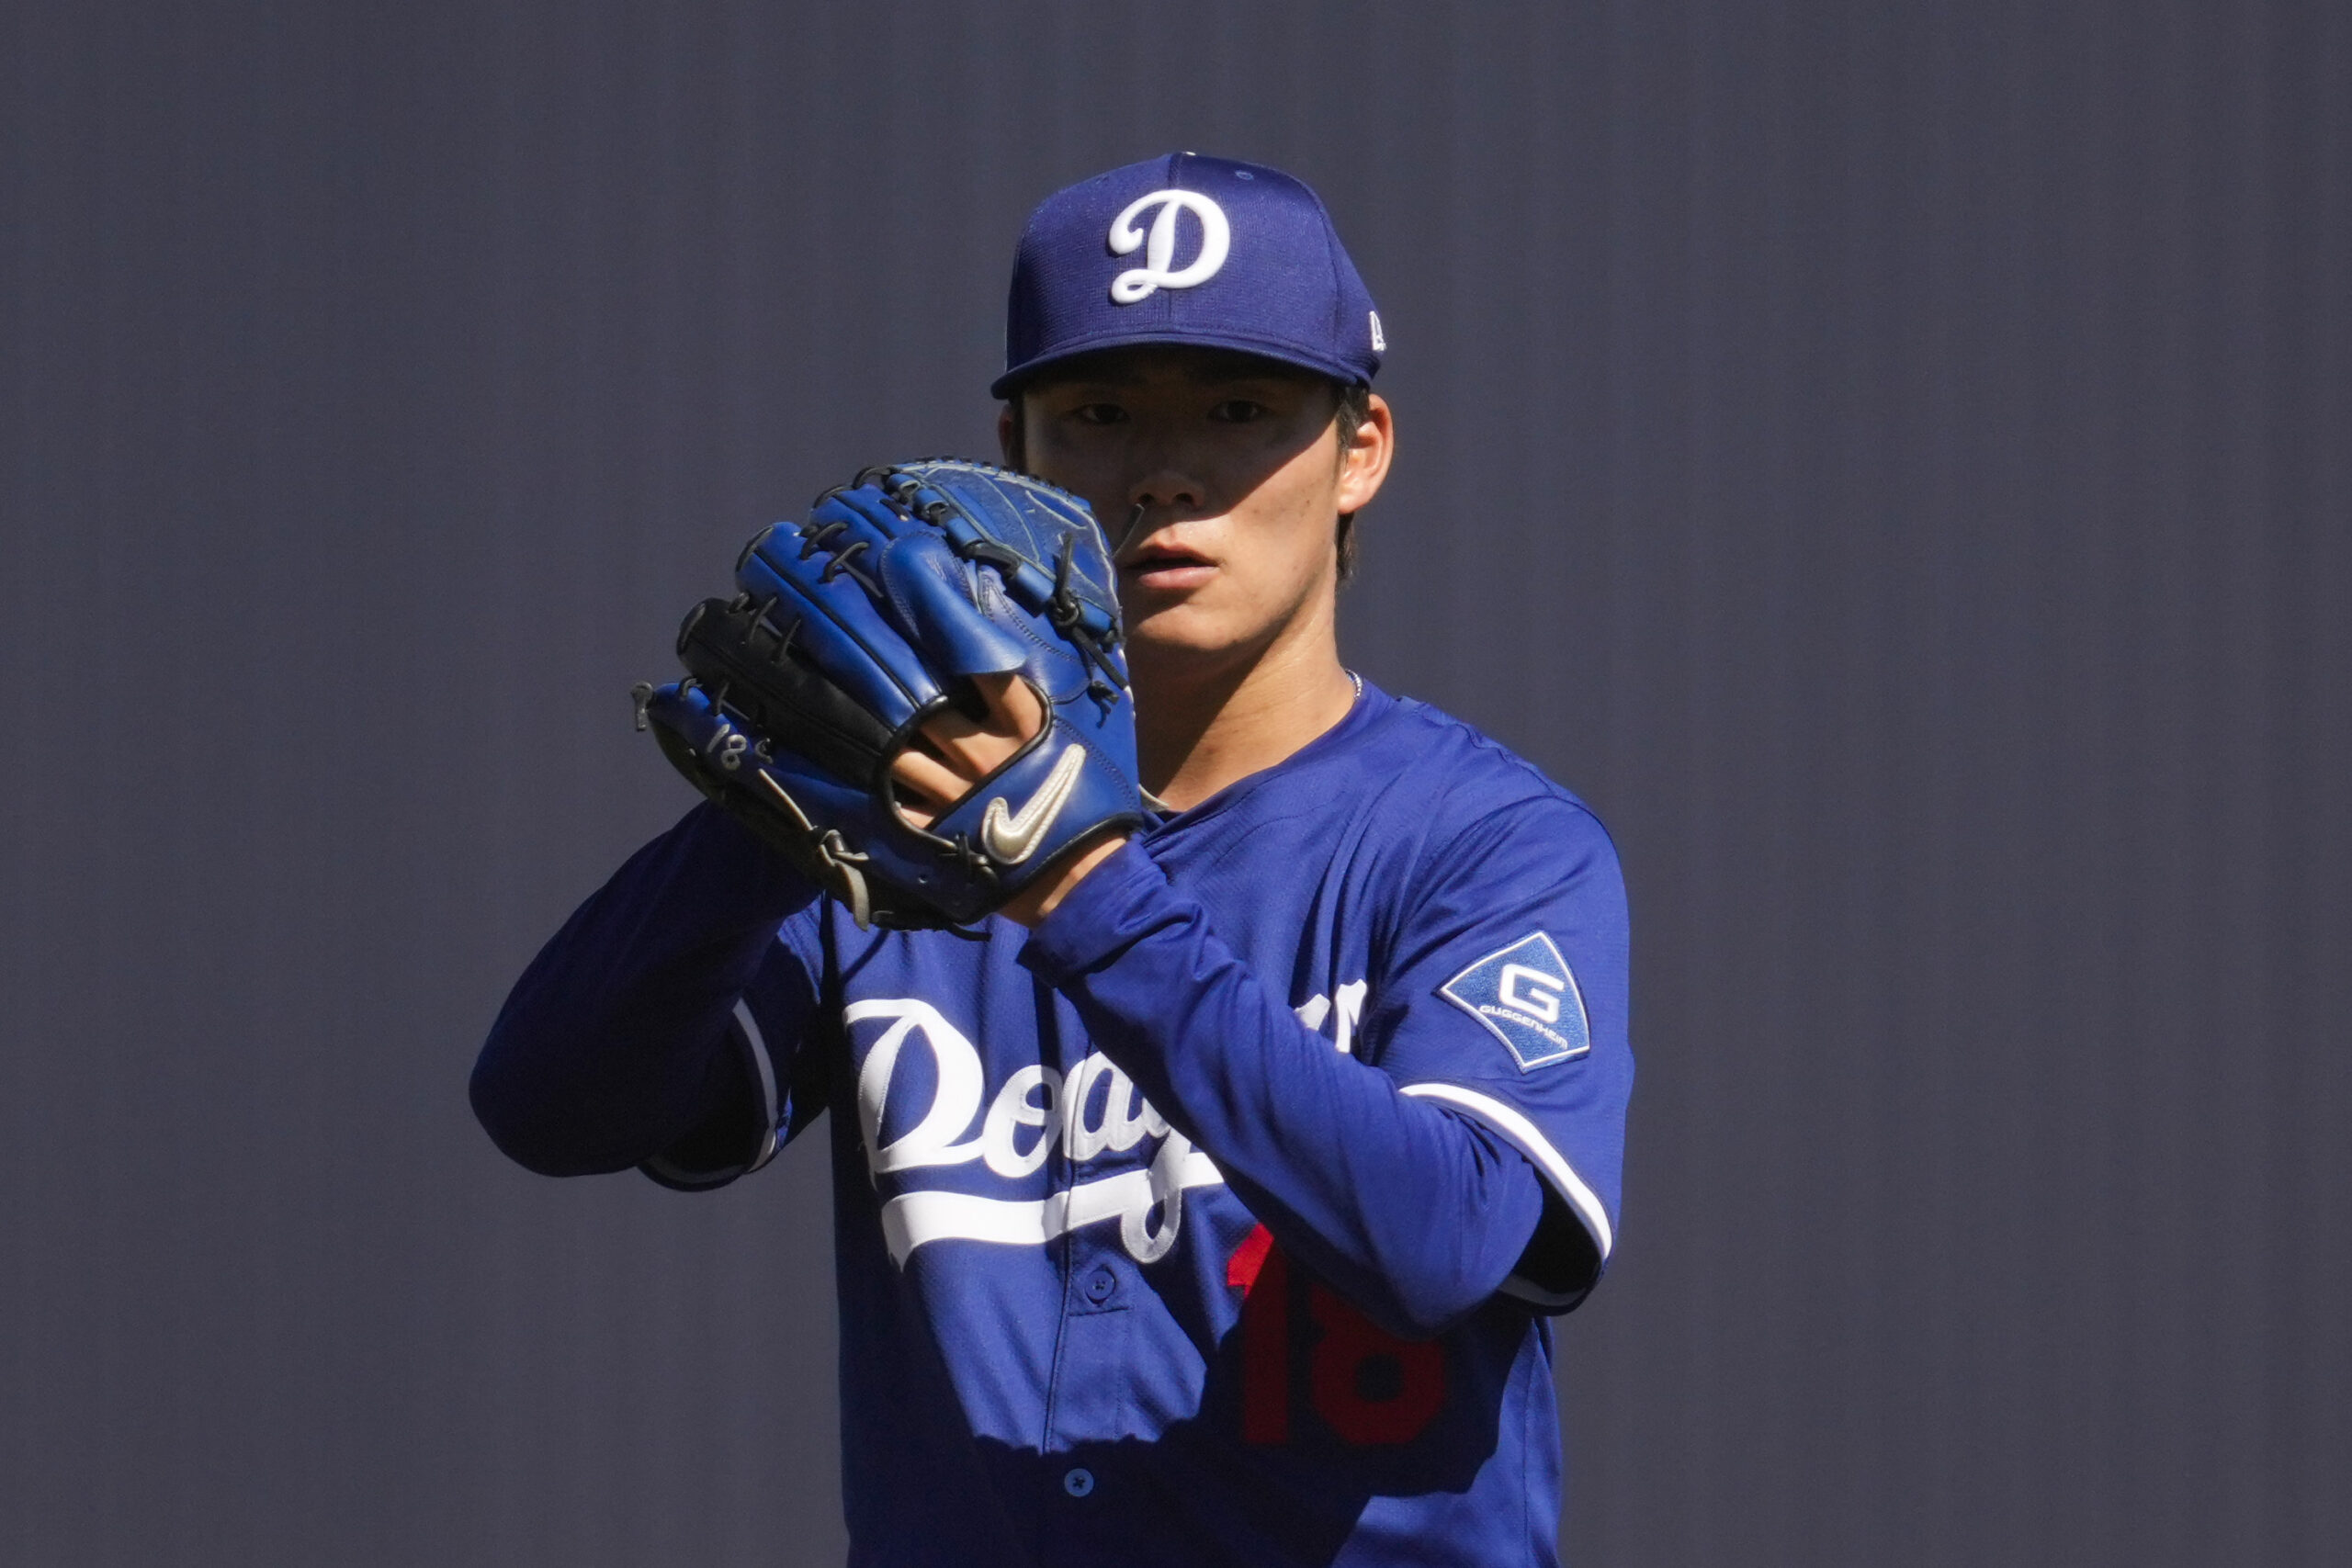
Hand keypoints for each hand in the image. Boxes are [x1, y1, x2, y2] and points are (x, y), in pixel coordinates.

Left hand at [891, 674, 1127, 925]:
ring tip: (878, 743)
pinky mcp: (939, 831)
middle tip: (891, 692)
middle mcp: (984, 753)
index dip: (959, 649)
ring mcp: (957, 793)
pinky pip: (897, 807)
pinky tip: (876, 789)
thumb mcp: (1081, 751)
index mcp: (1024, 728)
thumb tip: (1050, 676)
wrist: (1083, 881)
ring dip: (891, 751)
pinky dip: (884, 798)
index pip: (987, 673)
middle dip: (908, 701)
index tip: (938, 635)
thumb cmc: (1090, 812)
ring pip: (901, 757)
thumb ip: (1058, 714)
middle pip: (927, 711)